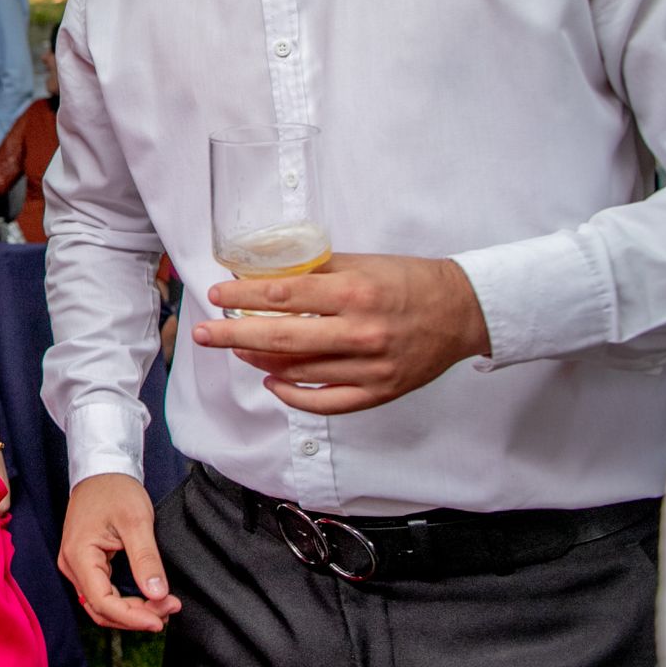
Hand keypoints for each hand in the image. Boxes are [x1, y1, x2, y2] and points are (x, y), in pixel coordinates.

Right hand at [58, 474, 179, 631]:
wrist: (102, 471)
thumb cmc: (115, 490)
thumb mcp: (137, 521)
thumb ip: (146, 559)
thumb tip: (157, 595)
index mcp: (79, 555)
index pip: (102, 602)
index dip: (133, 617)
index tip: (161, 619)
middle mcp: (71, 565)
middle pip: (101, 609)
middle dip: (136, 616)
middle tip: (170, 609)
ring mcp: (76, 565)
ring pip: (101, 605)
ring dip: (131, 612)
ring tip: (163, 606)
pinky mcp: (85, 564)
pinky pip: (102, 593)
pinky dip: (124, 602)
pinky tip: (147, 599)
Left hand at [199, 253, 490, 414]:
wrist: (463, 311)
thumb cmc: (410, 282)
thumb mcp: (363, 263)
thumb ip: (316, 270)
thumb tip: (265, 272)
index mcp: (354, 293)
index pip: (283, 296)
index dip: (243, 297)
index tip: (217, 296)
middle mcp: (360, 332)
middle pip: (281, 338)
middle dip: (233, 335)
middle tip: (202, 333)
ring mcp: (370, 367)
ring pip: (298, 371)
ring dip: (258, 360)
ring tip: (235, 349)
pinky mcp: (380, 392)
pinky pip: (325, 403)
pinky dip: (293, 395)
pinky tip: (272, 382)